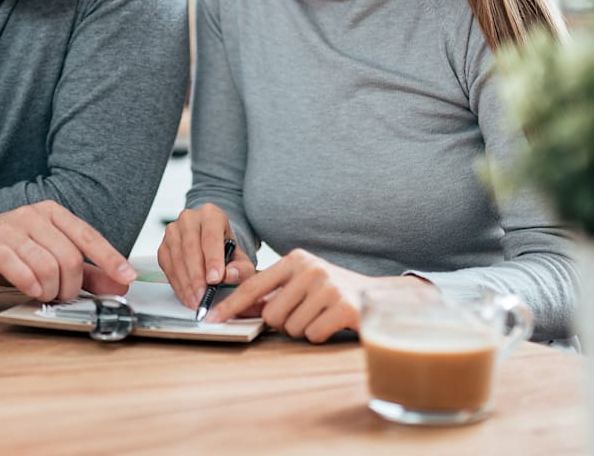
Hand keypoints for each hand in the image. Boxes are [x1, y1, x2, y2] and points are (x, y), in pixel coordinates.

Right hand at [0, 200, 135, 301]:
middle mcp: (33, 216)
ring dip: (51, 289)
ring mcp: (11, 228)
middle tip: (63, 296)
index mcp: (53, 214)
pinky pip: (20, 270)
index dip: (110, 259)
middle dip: (71, 286)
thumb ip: (87, 272)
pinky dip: (30, 286)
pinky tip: (31, 291)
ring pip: (47, 266)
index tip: (127, 278)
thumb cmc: (11, 252)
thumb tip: (120, 284)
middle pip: (69, 257)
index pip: (88, 236)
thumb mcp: (51, 259)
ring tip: (44, 294)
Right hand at [156, 203, 256, 308]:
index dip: (212, 259)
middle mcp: (189, 218)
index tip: (215, 279)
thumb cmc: (226, 250)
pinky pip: (167, 266)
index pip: (211, 235)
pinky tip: (186, 295)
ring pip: (176, 258)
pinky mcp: (163, 246)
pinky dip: (176, 283)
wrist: (212, 246)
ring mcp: (173, 231)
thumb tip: (229, 275)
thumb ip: (241, 268)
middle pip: (191, 247)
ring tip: (195, 300)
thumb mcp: (241, 259)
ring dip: (185, 282)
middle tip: (203, 296)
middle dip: (197, 276)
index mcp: (211, 214)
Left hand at [206, 249, 426, 343]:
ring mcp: (327, 286)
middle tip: (307, 313)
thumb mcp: (303, 283)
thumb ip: (273, 292)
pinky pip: (313, 334)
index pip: (253, 286)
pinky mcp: (343, 306)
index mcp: (296, 260)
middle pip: (272, 314)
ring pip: (291, 327)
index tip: (211, 319)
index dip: (231, 305)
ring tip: (322, 316)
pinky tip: (333, 323)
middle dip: (285, 322)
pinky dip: (320, 335)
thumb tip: (238, 309)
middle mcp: (310, 269)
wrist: (381, 296)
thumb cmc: (334, 291)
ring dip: (305, 329)